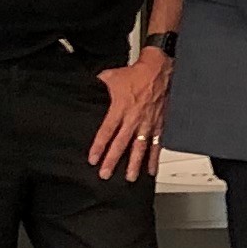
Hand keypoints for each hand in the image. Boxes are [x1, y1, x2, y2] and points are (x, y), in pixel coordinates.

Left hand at [88, 48, 169, 180]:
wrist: (159, 69)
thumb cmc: (137, 73)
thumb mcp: (112, 76)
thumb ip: (99, 85)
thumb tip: (87, 87)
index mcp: (120, 108)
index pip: (107, 131)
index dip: (99, 146)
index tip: (93, 159)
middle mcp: (134, 118)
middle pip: (121, 143)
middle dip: (113, 160)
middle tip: (106, 174)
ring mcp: (148, 123)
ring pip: (140, 147)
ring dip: (135, 163)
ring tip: (130, 177)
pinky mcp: (159, 123)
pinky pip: (157, 143)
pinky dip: (155, 157)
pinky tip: (151, 169)